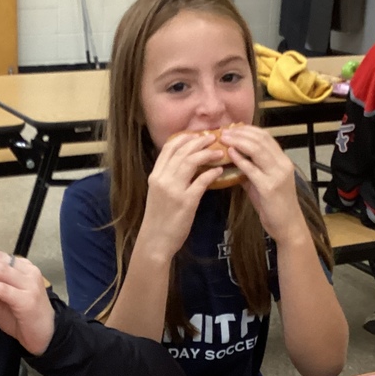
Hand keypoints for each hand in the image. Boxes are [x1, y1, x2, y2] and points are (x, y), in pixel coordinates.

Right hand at [140, 133, 223, 259]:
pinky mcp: (186, 202)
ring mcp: (174, 190)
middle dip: (199, 142)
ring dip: (207, 154)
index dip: (184, 138)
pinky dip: (212, 173)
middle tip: (213, 138)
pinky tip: (219, 171)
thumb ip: (168, 179)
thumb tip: (184, 166)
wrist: (155, 241)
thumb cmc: (158, 219)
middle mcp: (163, 179)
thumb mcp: (158, 194)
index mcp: (155, 176)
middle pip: (182, 152)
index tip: (196, 135)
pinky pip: (201, 181)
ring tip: (219, 152)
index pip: (168, 149)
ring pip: (191, 162)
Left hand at [221, 125, 307, 243]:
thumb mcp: (263, 183)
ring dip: (238, 142)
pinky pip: (252, 169)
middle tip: (224, 131)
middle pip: (261, 140)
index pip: (266, 137)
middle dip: (241, 133)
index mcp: (283, 161)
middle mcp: (282, 164)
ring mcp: (277, 175)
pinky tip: (229, 154)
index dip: (248, 130)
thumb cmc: (274, 206)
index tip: (232, 128)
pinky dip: (240, 159)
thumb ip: (251, 170)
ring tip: (224, 139)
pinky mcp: (269, 187)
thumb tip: (233, 160)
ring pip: (257, 150)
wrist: (287, 225)